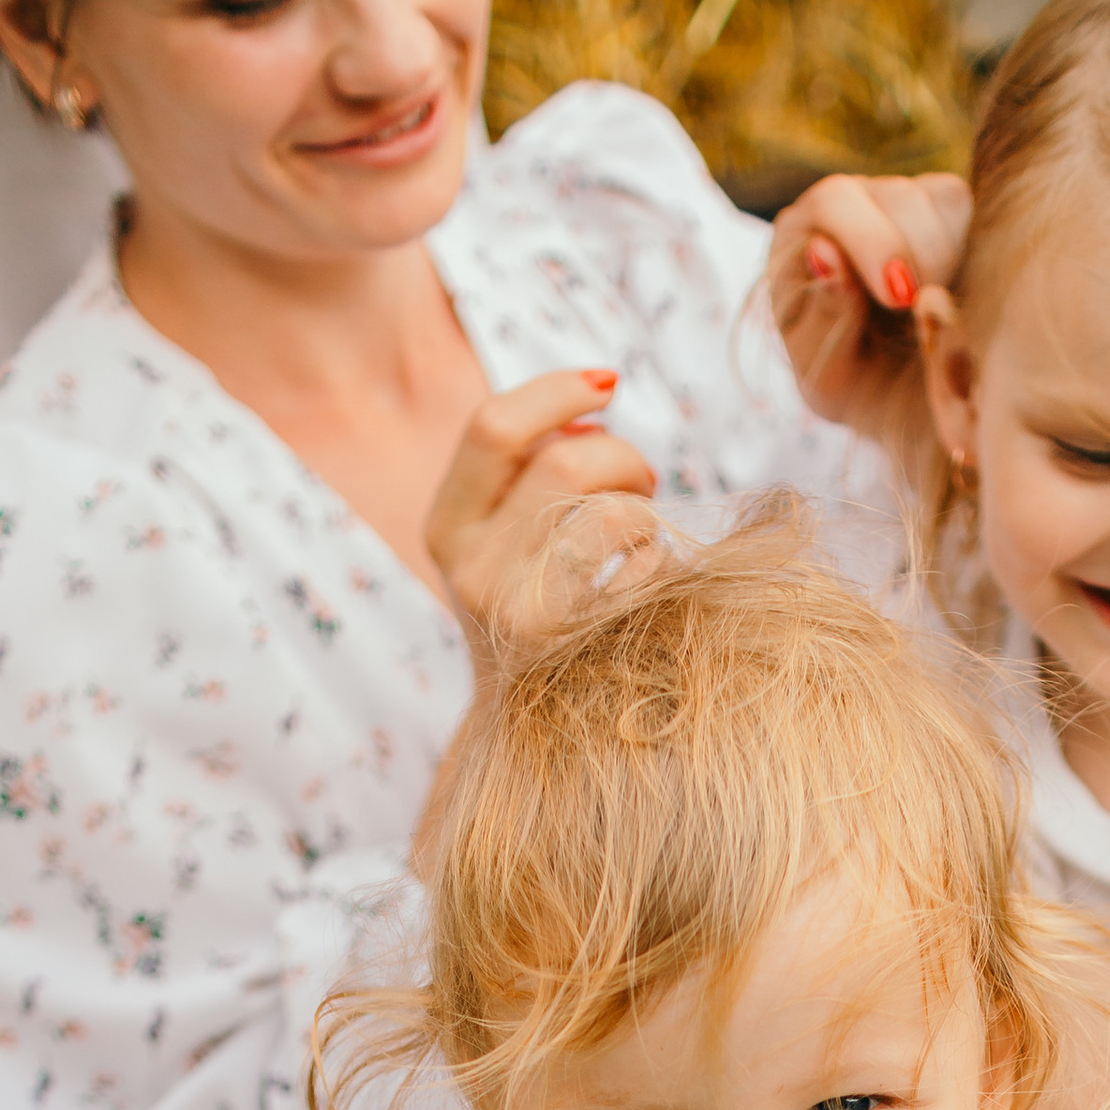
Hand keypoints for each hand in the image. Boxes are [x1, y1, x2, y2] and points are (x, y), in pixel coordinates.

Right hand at [426, 369, 659, 647]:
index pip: (493, 426)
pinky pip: (649, 568)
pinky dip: (663, 560)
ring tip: (643, 529)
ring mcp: (524, 618)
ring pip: (612, 512)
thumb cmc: (529, 605)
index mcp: (446, 527)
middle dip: (623, 456)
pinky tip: (647, 577)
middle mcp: (474, 573)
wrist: (528, 726)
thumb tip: (597, 395)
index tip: (609, 383)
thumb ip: (527, 464)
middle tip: (641, 480)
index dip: (558, 389)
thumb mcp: (498, 536)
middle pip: (567, 462)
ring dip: (645, 508)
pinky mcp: (582, 651)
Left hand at [766, 171, 971, 455]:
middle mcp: (853, 206)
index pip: (833, 202)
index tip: (901, 298)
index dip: (871, 241)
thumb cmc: (855, 391)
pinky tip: (962, 298)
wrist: (908, 406)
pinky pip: (975, 214)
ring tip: (942, 316)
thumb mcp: (831, 379)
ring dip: (951, 258)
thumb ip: (824, 320)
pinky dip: (976, 253)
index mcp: (802, 236)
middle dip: (921, 250)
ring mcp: (906, 201)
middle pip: (897, 193)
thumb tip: (824, 249)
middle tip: (932, 307)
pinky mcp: (954, 213)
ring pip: (944, 198)